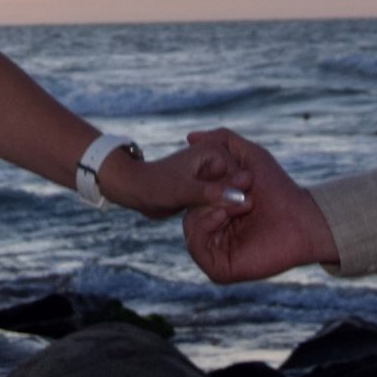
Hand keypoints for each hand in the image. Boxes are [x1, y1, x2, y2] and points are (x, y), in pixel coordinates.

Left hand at [99, 140, 253, 221]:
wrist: (135, 190)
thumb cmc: (155, 186)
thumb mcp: (183, 191)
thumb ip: (212, 193)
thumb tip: (240, 197)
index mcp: (216, 150)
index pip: (242, 178)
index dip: (238, 198)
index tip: (230, 215)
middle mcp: (217, 159)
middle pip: (238, 187)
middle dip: (233, 206)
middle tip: (224, 224)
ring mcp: (213, 174)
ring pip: (230, 197)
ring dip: (226, 212)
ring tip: (217, 226)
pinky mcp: (207, 187)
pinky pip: (220, 203)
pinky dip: (218, 213)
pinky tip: (214, 226)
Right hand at [180, 128, 337, 282]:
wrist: (301, 217)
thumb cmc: (278, 187)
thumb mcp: (249, 156)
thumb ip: (222, 139)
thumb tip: (189, 136)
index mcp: (217, 209)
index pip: (191, 195)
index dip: (201, 180)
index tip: (223, 168)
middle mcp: (214, 231)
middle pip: (188, 211)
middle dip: (209, 195)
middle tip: (240, 190)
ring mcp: (216, 250)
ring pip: (190, 228)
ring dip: (209, 209)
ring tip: (238, 202)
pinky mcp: (219, 268)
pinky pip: (196, 247)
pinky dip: (204, 226)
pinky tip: (222, 215)